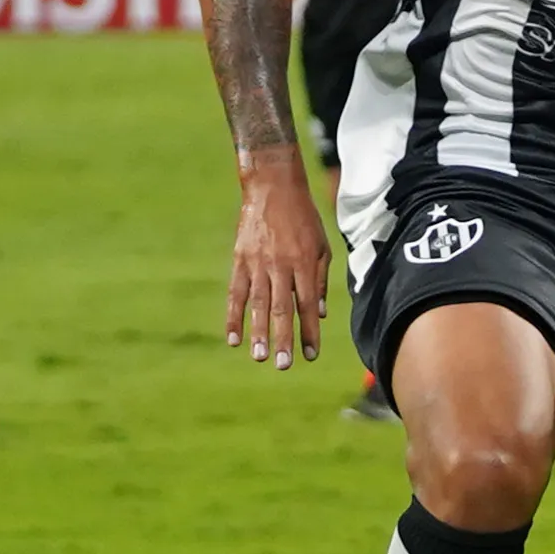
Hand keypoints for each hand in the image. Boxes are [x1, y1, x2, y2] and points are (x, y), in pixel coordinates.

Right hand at [224, 156, 329, 368]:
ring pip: (258, 304)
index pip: (307, 305)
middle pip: (282, 309)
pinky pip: (236, 292)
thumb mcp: (322, 246)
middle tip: (283, 365)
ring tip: (260, 357)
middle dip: (284, 339)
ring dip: (258, 332)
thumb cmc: (304, 218)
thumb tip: (319, 314)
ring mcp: (258, 263)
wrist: (273, 187)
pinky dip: (233, 316)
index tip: (310, 355)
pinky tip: (232, 337)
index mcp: (305, 264)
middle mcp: (281, 266)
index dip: (309, 331)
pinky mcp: (239, 259)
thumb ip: (320, 280)